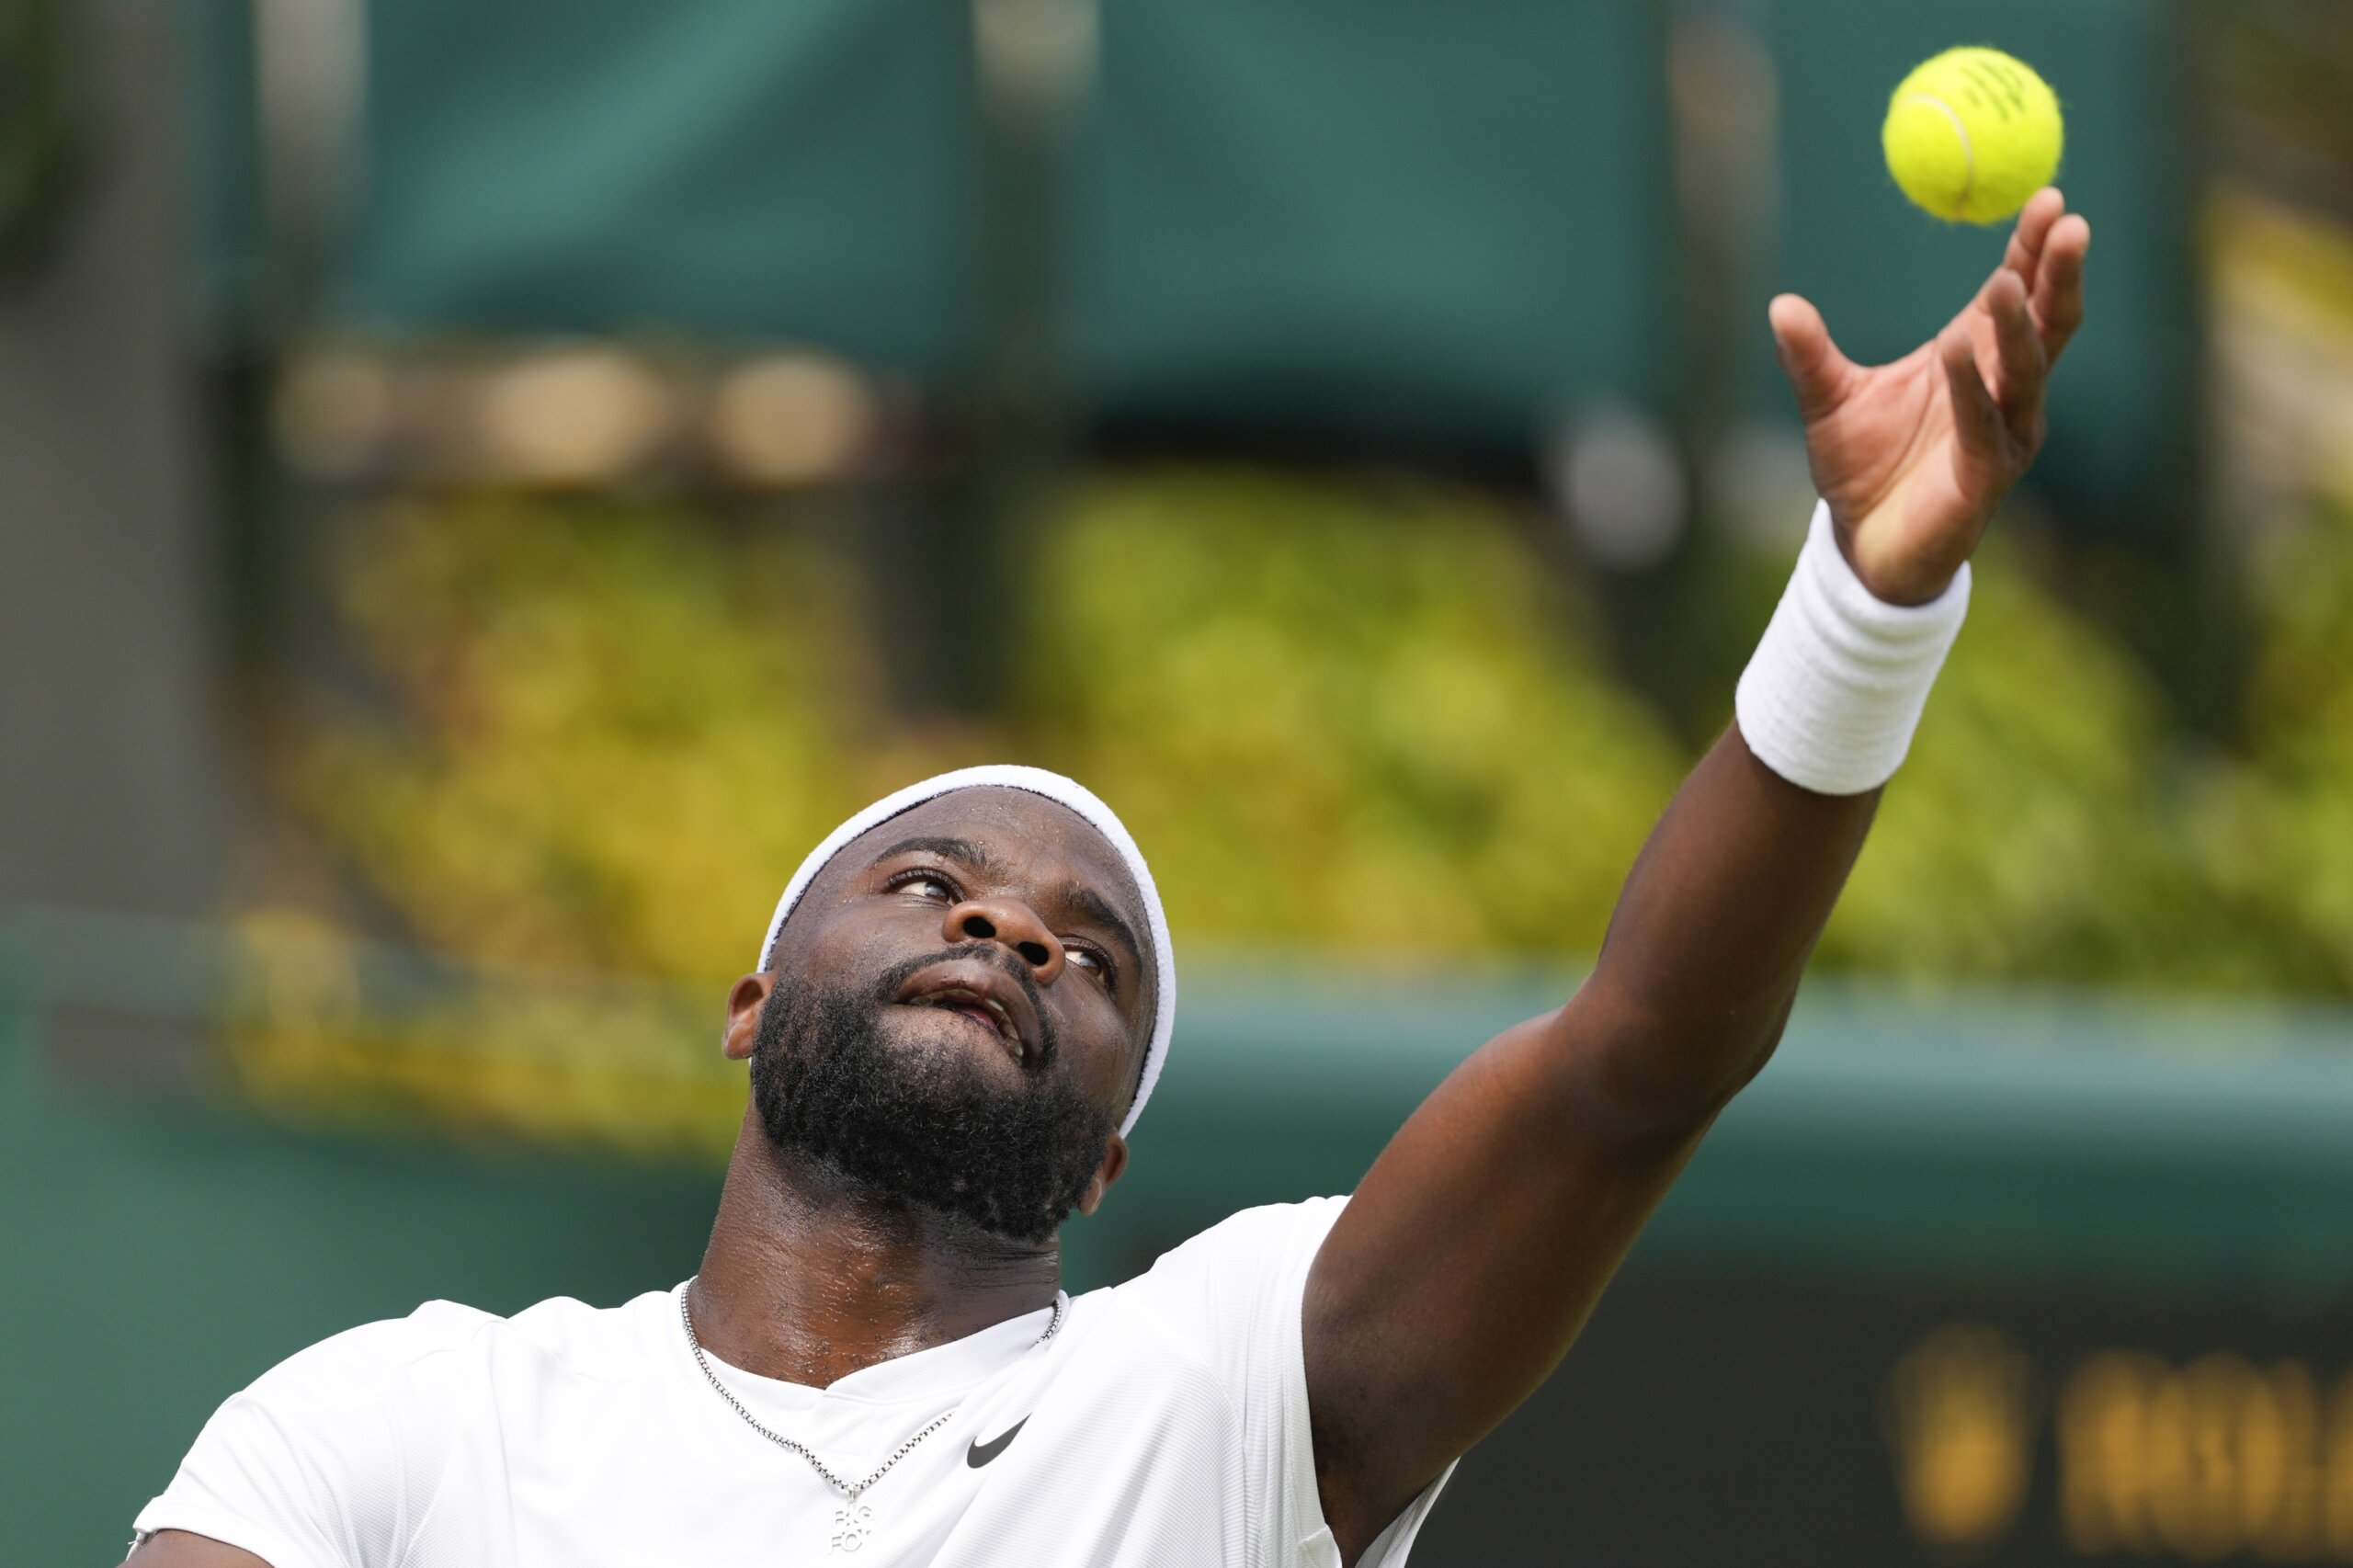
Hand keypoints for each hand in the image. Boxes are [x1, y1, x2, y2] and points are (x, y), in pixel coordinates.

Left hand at [1768, 187, 2090, 604]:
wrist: (1862, 545)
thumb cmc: (1861, 467)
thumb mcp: (1827, 400)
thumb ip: (1808, 355)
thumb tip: (1780, 304)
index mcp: (1975, 355)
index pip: (2018, 290)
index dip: (2034, 247)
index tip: (2047, 196)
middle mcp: (2004, 389)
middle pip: (2045, 321)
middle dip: (2057, 272)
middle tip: (2064, 221)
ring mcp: (2004, 432)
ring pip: (2025, 369)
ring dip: (2017, 324)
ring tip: (2006, 280)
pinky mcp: (1987, 475)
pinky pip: (1984, 424)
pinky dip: (1972, 386)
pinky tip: (1959, 348)